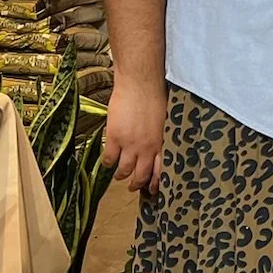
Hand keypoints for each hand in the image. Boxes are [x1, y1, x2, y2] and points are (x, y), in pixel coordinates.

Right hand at [102, 80, 166, 194]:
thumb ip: (160, 136)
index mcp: (161, 142)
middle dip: (136, 184)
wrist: (140, 83)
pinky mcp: (115, 138)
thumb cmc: (156, 96)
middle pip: (141, 174)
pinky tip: (108, 162)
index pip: (160, 169)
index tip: (152, 189)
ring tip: (119, 176)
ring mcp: (130, 144)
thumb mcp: (164, 120)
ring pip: (124, 170)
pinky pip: (109, 158)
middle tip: (132, 187)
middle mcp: (147, 148)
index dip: (155, 182)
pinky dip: (107, 163)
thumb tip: (156, 145)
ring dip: (121, 175)